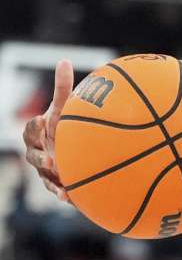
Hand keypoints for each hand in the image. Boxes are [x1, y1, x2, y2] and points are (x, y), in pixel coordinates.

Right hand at [21, 59, 73, 201]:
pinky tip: (70, 199)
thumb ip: (63, 88)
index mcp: (39, 133)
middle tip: (49, 160)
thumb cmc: (65, 125)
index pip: (32, 129)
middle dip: (38, 157)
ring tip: (61, 187)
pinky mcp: (55, 181)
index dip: (35, 126)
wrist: (72, 149)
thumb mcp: (65, 108)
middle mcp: (39, 151)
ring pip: (43, 176)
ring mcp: (46, 169)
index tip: (42, 121)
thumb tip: (64, 60)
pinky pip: (56, 189)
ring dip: (50, 181)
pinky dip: (62, 194)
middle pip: (32, 155)